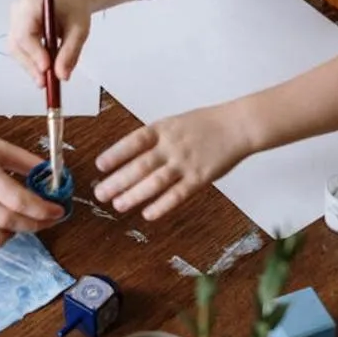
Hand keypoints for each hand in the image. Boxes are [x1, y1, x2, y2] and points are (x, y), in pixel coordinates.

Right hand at [8, 0, 91, 85]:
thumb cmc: (75, 9)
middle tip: (47, 83)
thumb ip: (70, 52)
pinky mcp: (17, 32)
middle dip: (31, 66)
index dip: (34, 53)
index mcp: (31, 4)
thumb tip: (62, 76)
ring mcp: (14, 22)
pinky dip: (32, 63)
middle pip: (17, 44)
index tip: (46, 68)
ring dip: (31, 68)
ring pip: (17, 51)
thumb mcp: (79, 29)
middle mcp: (17, 12)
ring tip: (48, 81)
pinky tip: (44, 72)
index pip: (25, 32)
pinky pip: (20, 52)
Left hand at [92, 105, 252, 220]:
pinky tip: (148, 213)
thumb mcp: (175, 123)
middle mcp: (172, 145)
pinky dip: (162, 205)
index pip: (134, 141)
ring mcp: (185, 162)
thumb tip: (129, 155)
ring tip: (118, 205)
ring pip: (155, 182)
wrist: (237, 126)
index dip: (115, 154)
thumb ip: (155, 138)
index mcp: (163, 129)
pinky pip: (178, 194)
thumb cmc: (206, 124)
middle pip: (140, 165)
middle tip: (100, 193)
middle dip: (118, 180)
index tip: (100, 165)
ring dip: (135, 195)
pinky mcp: (200, 178)